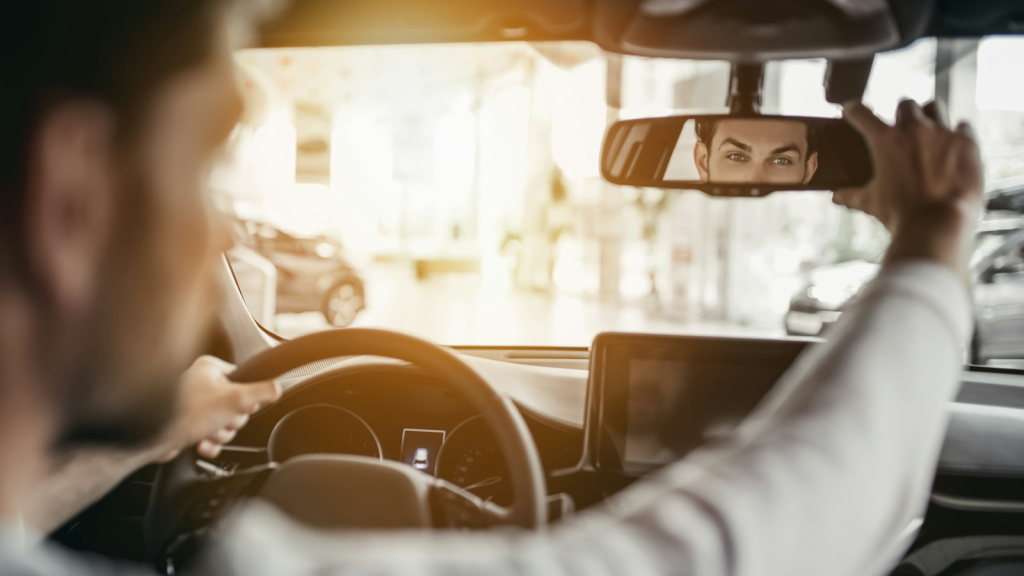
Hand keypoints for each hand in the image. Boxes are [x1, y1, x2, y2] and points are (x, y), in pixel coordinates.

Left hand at [153, 356, 279, 460]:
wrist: (156, 438)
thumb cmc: (187, 414)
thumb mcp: (235, 399)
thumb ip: (261, 392)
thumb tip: (277, 388)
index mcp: (211, 369)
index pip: (244, 382)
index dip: (245, 399)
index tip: (238, 405)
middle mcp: (201, 383)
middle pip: (236, 406)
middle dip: (230, 421)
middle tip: (220, 420)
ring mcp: (193, 404)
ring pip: (224, 423)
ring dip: (219, 433)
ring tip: (206, 431)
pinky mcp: (188, 423)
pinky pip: (210, 435)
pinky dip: (209, 442)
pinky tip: (201, 442)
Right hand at [833, 99, 983, 283]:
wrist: (937, 224)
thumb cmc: (900, 214)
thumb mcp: (871, 203)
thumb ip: (852, 195)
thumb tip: (837, 197)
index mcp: (884, 140)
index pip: (861, 113)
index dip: (853, 110)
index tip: (852, 110)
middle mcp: (913, 129)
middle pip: (906, 104)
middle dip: (902, 114)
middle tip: (902, 128)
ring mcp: (942, 133)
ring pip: (936, 107)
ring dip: (930, 115)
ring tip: (930, 130)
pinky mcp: (966, 142)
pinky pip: (964, 126)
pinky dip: (958, 133)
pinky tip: (955, 146)